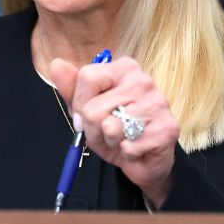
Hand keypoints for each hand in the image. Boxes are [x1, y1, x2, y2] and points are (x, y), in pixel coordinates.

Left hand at [50, 56, 179, 206]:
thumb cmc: (117, 130)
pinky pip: (128, 145)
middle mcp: (144, 80)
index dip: (80, 103)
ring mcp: (157, 103)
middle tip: (107, 132)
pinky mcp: (166, 128)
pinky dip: (127, 153)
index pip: (87, 76)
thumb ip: (72, 89)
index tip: (87, 115)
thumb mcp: (89, 109)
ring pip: (109, 127)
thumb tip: (56, 65)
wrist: (145, 159)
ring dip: (110, 142)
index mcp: (125, 68)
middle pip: (93, 108)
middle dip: (93, 129)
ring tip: (121, 139)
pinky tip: (136, 148)